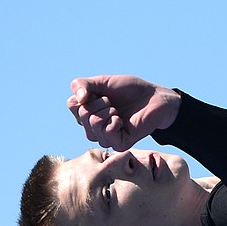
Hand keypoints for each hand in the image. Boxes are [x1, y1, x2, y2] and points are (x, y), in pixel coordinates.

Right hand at [67, 75, 181, 150]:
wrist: (154, 98)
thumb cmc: (129, 90)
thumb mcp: (102, 81)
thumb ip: (83, 85)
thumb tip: (79, 99)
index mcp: (87, 113)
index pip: (72, 105)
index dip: (87, 94)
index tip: (102, 93)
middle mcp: (93, 128)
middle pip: (82, 115)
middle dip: (99, 102)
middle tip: (114, 103)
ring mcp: (106, 137)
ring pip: (93, 124)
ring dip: (108, 111)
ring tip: (118, 111)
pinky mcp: (120, 144)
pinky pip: (107, 133)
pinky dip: (114, 122)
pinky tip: (122, 121)